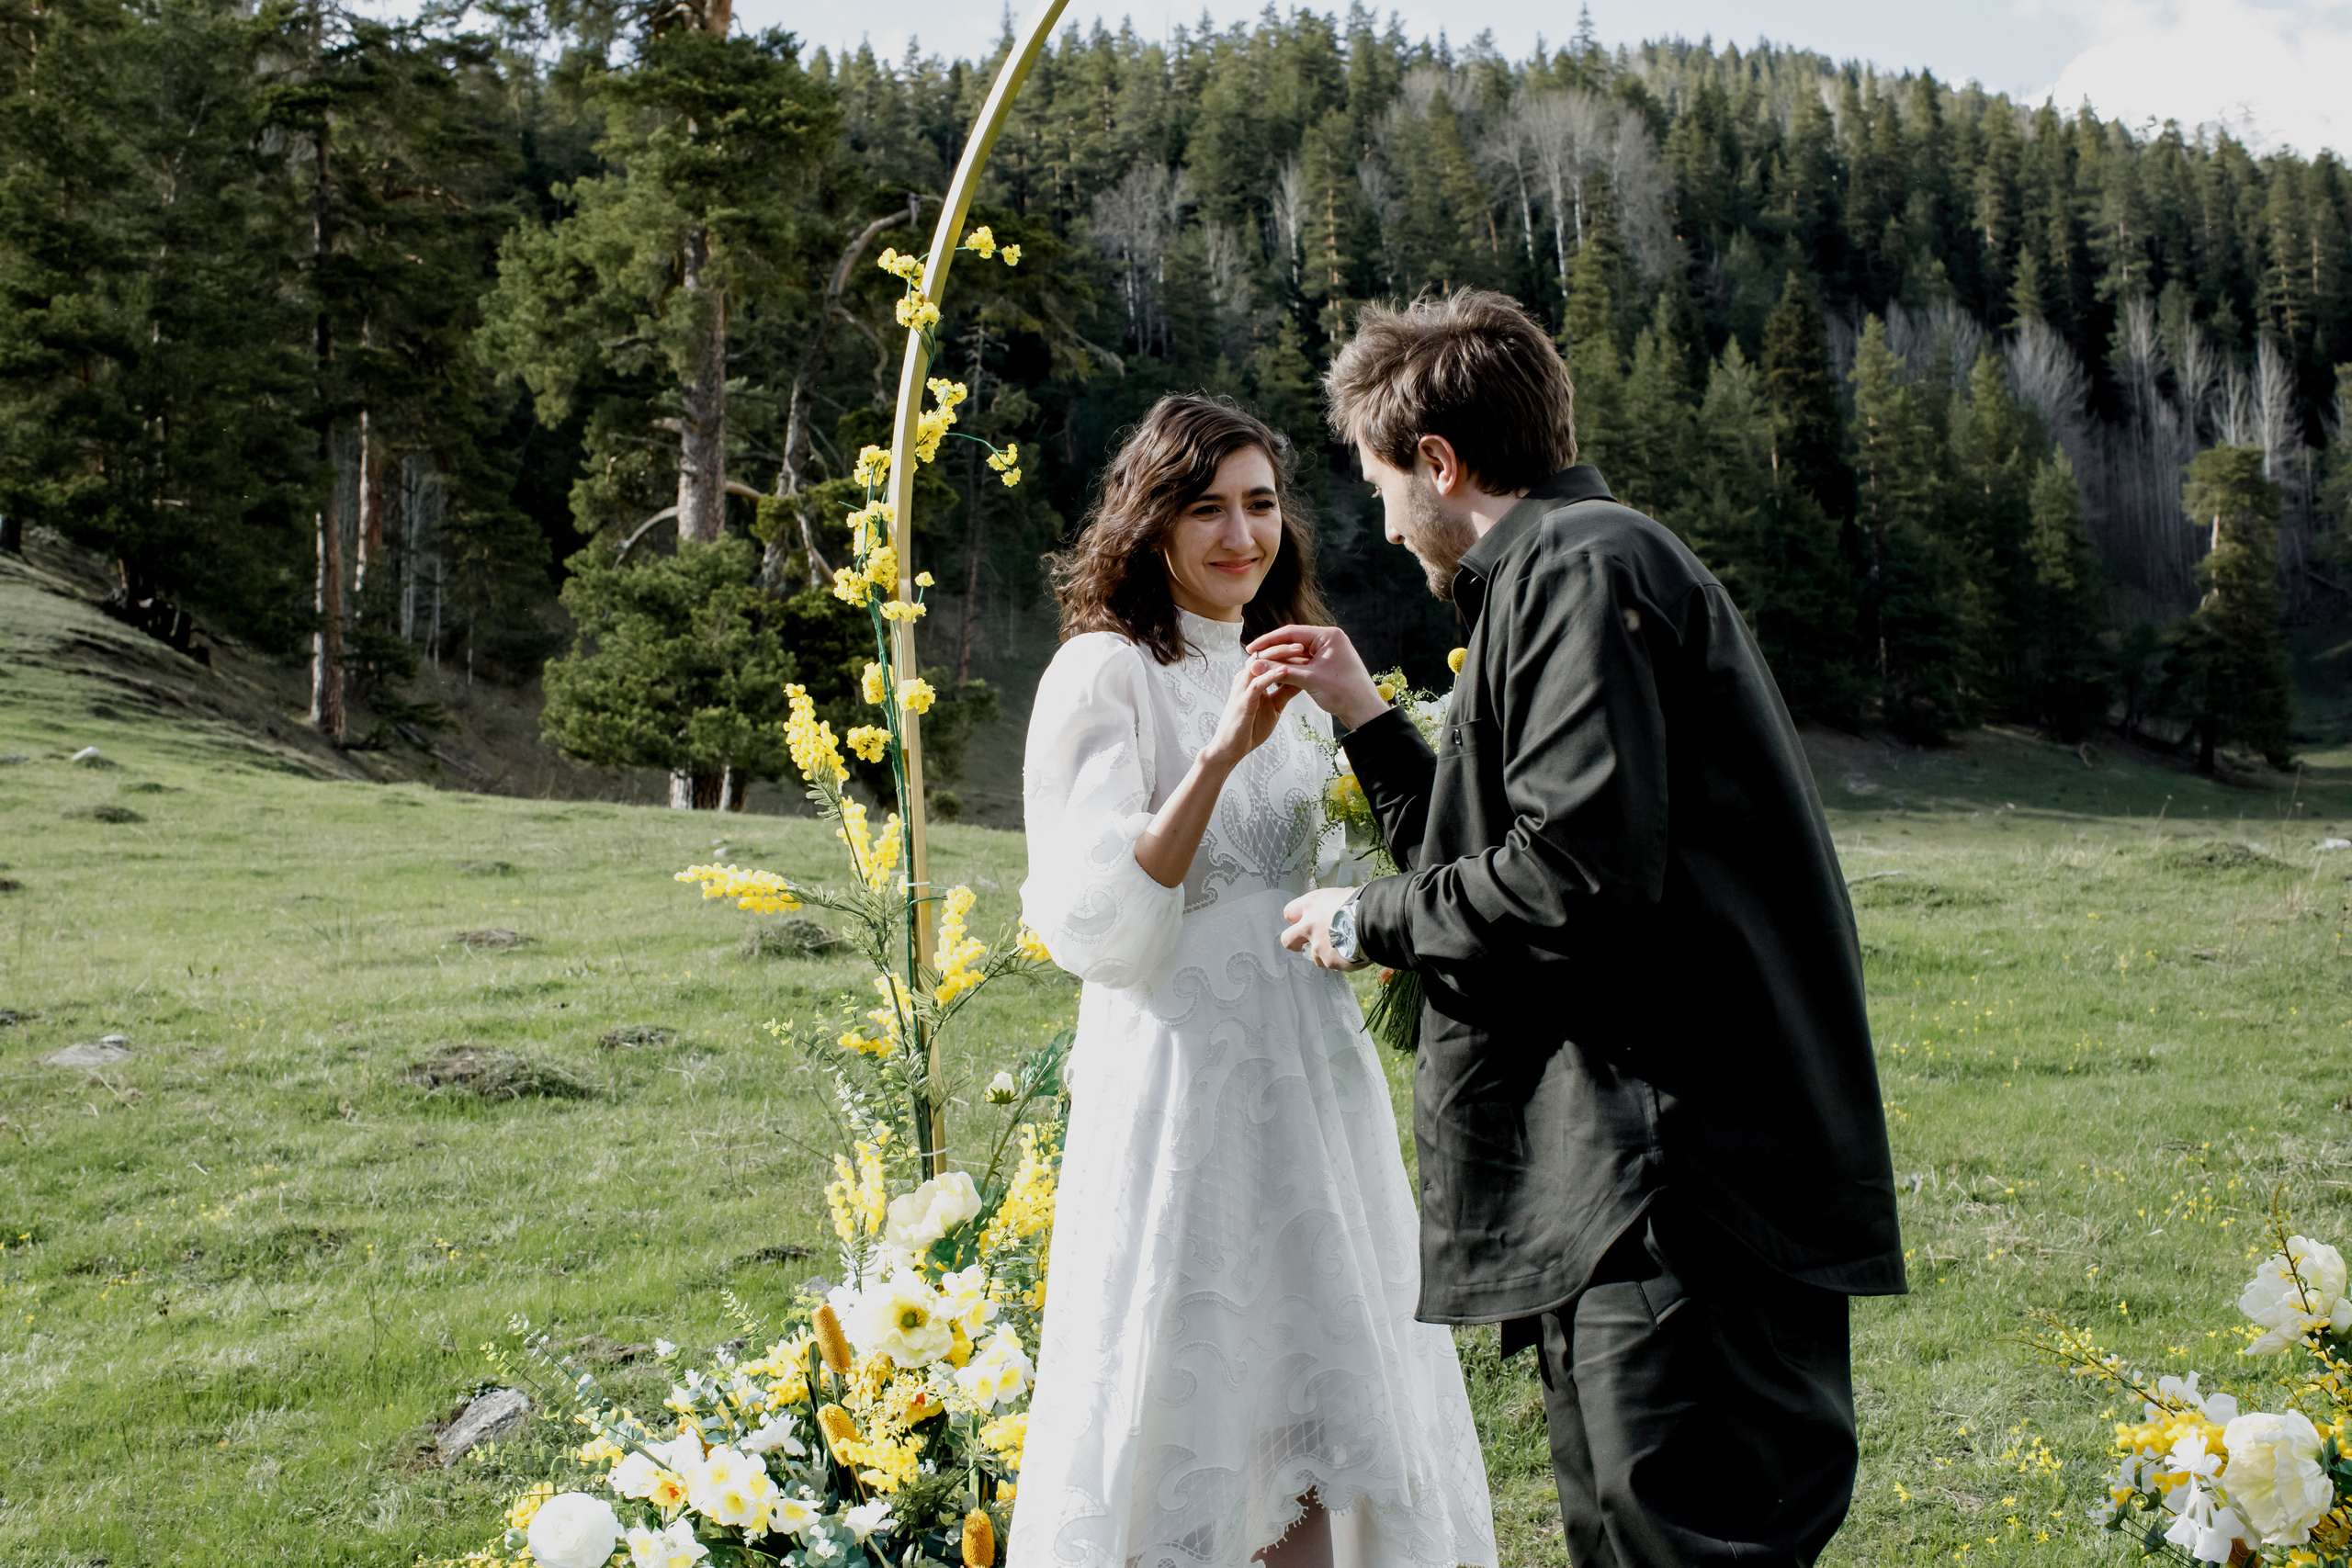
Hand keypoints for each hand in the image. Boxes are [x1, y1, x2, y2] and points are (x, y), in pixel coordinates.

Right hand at [1196, 649, 1305, 771]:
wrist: (1232, 749)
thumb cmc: (1251, 727)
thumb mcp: (1275, 706)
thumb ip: (1286, 691)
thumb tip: (1303, 678)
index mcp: (1253, 676)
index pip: (1271, 655)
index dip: (1288, 649)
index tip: (1308, 648)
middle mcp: (1246, 677)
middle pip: (1266, 652)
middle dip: (1286, 646)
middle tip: (1305, 643)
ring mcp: (1242, 687)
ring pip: (1261, 663)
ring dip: (1281, 655)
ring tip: (1299, 651)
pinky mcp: (1242, 700)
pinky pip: (1257, 684)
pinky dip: (1272, 676)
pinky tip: (1286, 671)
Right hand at [1245, 625, 1387, 728]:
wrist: (1365, 710)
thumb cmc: (1342, 693)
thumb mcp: (1308, 680)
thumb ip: (1281, 671)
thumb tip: (1254, 665)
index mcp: (1328, 635)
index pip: (1291, 632)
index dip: (1268, 640)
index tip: (1251, 648)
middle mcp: (1330, 639)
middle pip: (1294, 640)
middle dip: (1274, 649)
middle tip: (1252, 656)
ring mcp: (1331, 651)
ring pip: (1299, 651)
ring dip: (1282, 658)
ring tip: (1261, 665)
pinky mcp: (1330, 663)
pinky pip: (1306, 660)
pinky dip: (1292, 666)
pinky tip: (1278, 672)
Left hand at [1281, 885, 1367, 970]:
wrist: (1374, 918)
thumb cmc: (1362, 901)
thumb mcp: (1342, 895)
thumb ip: (1330, 907)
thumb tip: (1334, 912)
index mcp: (1311, 905)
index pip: (1289, 912)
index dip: (1296, 918)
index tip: (1304, 921)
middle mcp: (1308, 926)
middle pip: (1288, 940)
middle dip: (1294, 943)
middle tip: (1303, 945)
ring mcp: (1318, 946)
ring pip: (1315, 956)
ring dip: (1326, 954)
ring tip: (1346, 947)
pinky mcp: (1329, 961)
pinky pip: (1333, 964)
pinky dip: (1342, 961)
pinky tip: (1355, 953)